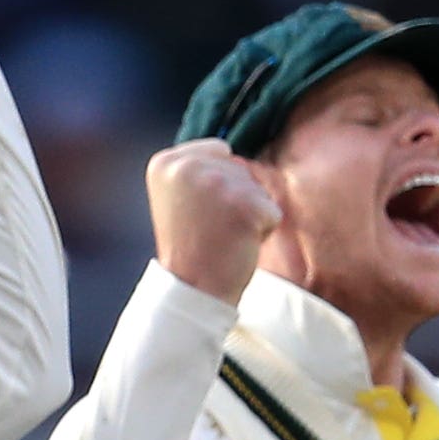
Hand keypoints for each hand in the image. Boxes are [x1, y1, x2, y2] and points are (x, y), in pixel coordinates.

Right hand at [146, 138, 278, 301]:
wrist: (191, 291)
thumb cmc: (190, 247)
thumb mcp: (177, 197)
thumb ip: (197, 169)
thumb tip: (228, 148)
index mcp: (166, 162)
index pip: (218, 150)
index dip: (217, 183)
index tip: (198, 213)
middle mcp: (189, 167)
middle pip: (239, 168)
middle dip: (235, 198)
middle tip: (210, 228)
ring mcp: (217, 185)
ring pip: (258, 188)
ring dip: (249, 213)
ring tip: (223, 236)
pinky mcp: (245, 206)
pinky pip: (272, 211)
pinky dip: (263, 231)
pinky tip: (237, 244)